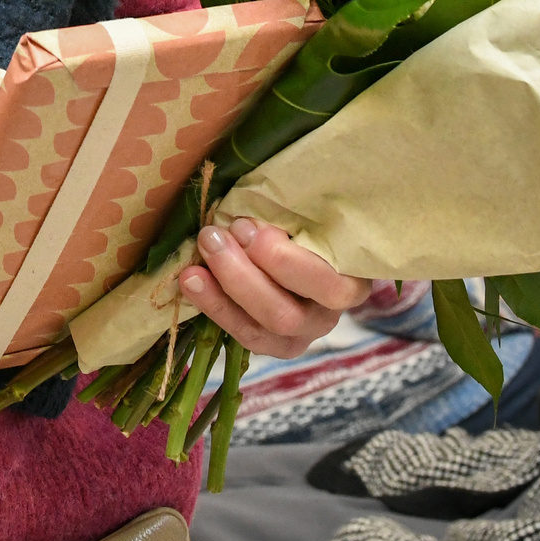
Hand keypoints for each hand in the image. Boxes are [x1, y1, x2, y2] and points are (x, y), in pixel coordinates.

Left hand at [179, 219, 369, 359]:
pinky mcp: (272, 344)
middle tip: (213, 236)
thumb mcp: (308, 212)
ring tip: (196, 258)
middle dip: (242, 276)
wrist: (299, 244)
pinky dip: (214, 306)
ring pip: (262, 330)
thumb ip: (289, 210)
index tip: (245, 224)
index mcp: (350, 280)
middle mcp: (328, 315)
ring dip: (224, 290)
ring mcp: (300, 335)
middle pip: (286, 314)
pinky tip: (189, 279)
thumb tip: (252, 196)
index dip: (282, 260)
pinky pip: (243, 335)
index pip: (328, 285)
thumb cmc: (306, 222)